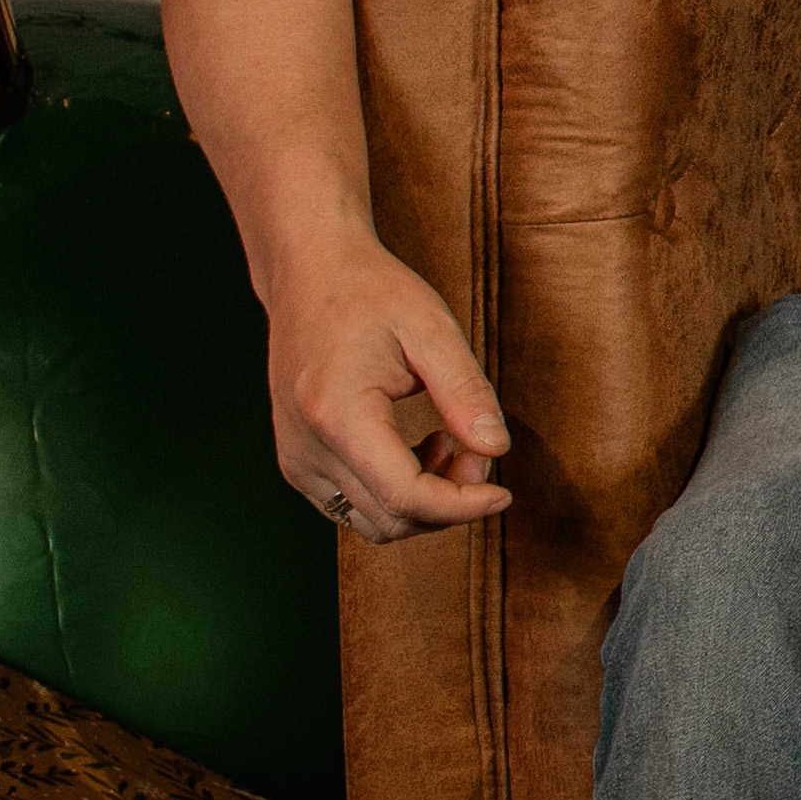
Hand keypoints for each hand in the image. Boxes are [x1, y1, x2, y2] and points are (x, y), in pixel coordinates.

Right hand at [261, 234, 513, 540]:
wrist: (310, 276)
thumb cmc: (372, 294)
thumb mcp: (433, 328)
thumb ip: (466, 391)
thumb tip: (497, 449)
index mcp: (337, 416)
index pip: (405, 497)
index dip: (463, 507)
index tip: (504, 492)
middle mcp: (305, 449)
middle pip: (390, 520)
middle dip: (450, 502)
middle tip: (480, 451)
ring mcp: (295, 460)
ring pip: (371, 523)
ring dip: (425, 502)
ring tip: (450, 443)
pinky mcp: (297, 462)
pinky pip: (352, 506)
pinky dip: (396, 495)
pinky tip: (419, 449)